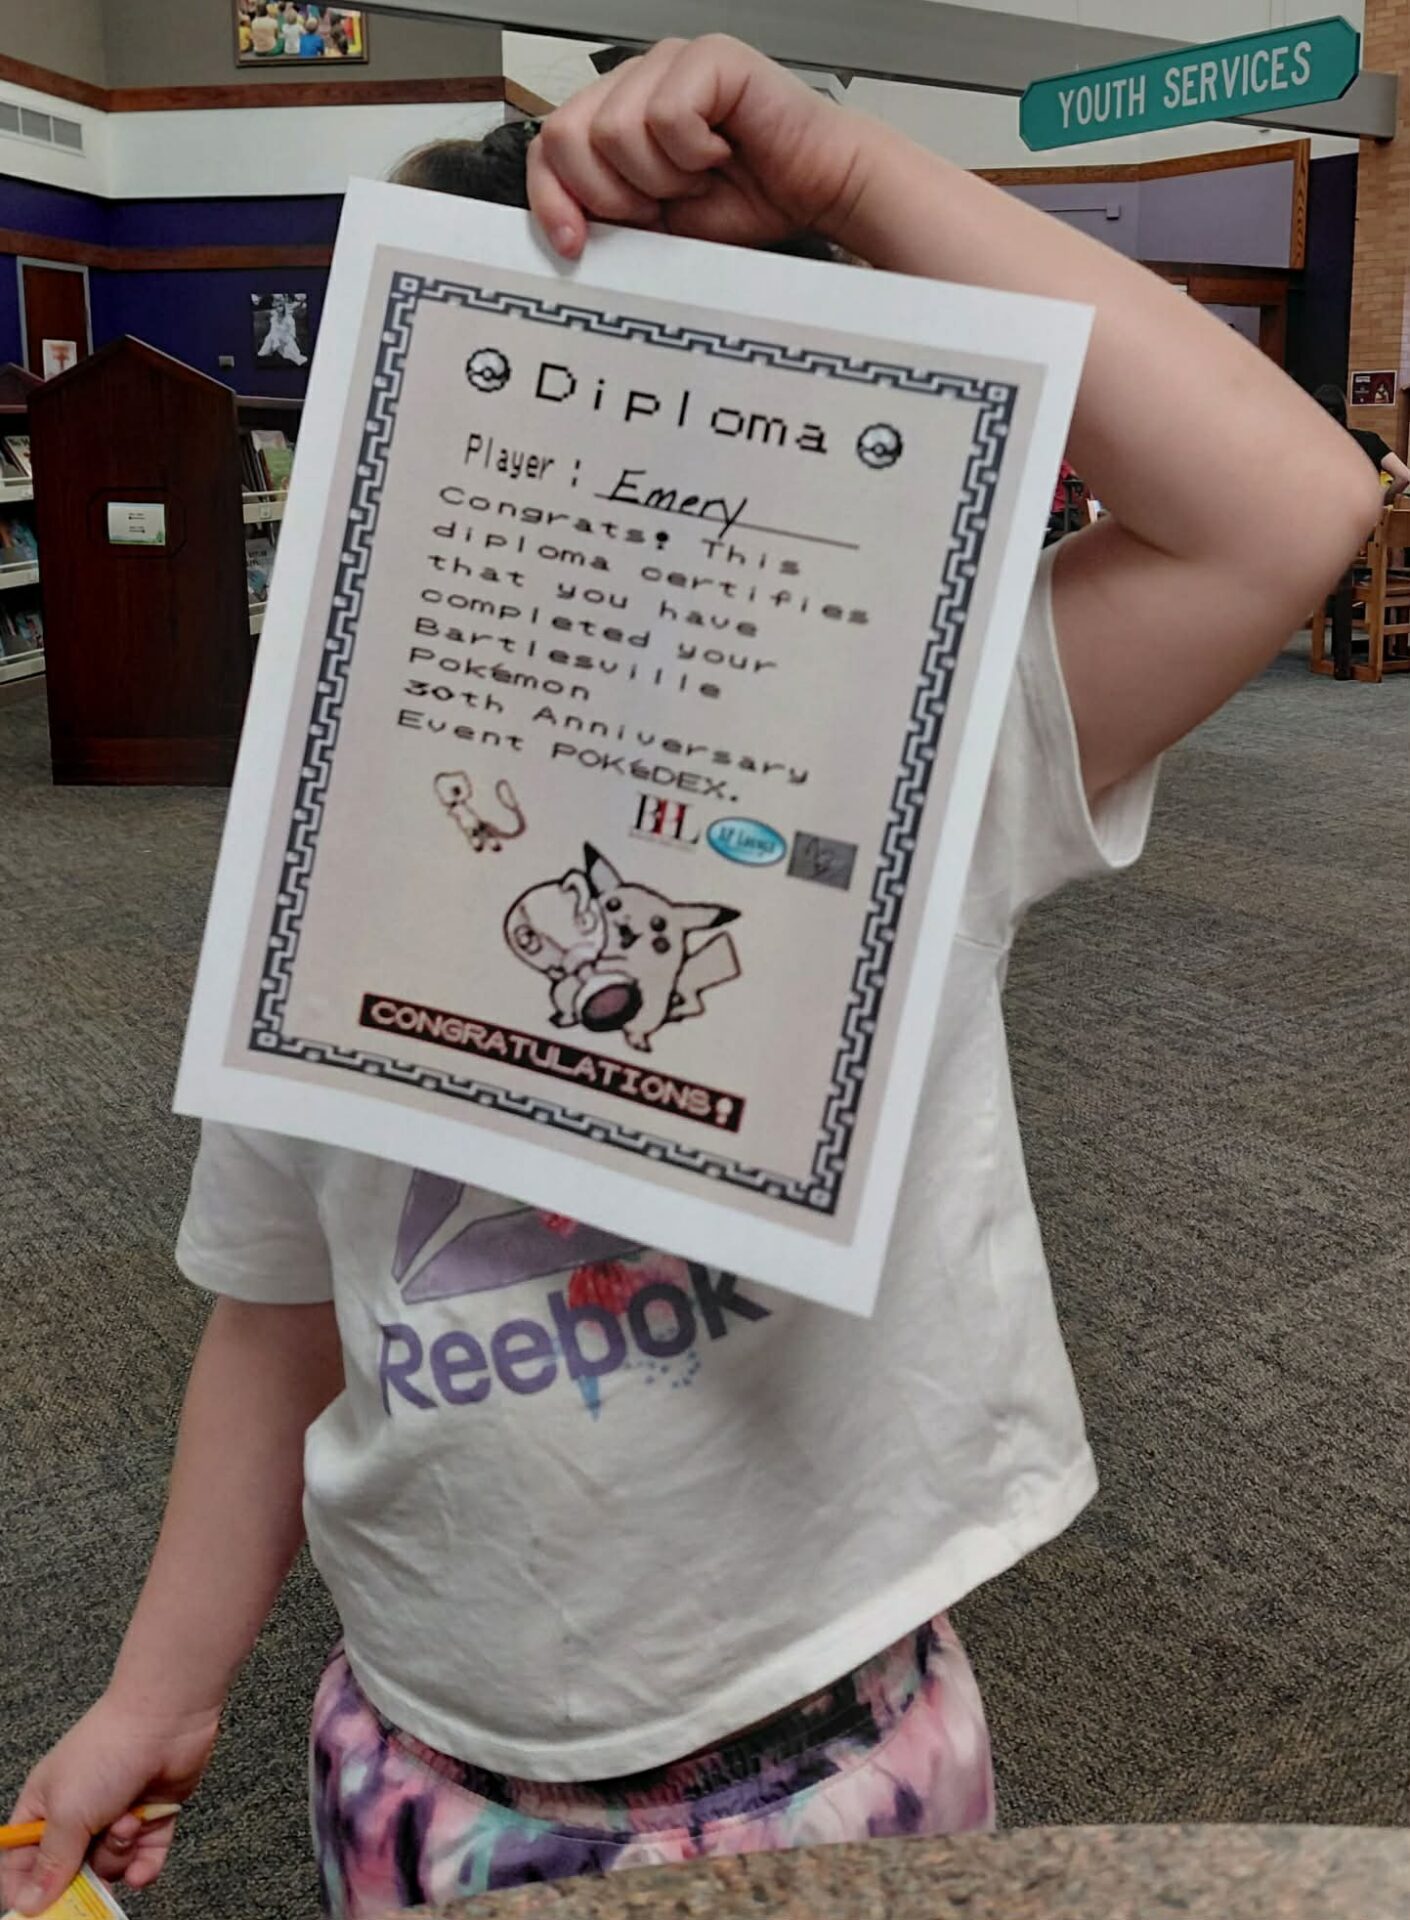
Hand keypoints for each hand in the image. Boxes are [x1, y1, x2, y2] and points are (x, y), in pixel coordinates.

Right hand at [1, 1692, 220, 1913]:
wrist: (166, 1718)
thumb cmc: (106, 1754)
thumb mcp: (67, 1813)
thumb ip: (50, 1863)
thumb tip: (27, 1905)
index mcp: (44, 1807)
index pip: (22, 1860)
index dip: (26, 1888)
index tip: (37, 1910)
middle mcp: (78, 1814)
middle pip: (69, 1871)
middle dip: (82, 1879)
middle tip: (91, 1883)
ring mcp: (116, 1815)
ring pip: (109, 1865)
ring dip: (119, 1853)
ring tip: (128, 1824)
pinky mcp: (152, 1817)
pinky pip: (145, 1858)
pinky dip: (146, 1863)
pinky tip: (146, 1864)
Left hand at [527, 35, 877, 258]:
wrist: (817, 192)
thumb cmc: (748, 202)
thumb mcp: (657, 226)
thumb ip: (608, 215)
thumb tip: (563, 229)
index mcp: (617, 114)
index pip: (549, 146)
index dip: (552, 199)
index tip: (575, 245)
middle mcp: (636, 80)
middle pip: (568, 135)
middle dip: (611, 193)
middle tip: (660, 207)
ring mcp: (670, 63)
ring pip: (614, 129)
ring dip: (660, 177)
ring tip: (699, 177)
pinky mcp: (708, 56)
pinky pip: (666, 116)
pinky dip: (694, 154)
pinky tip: (722, 152)